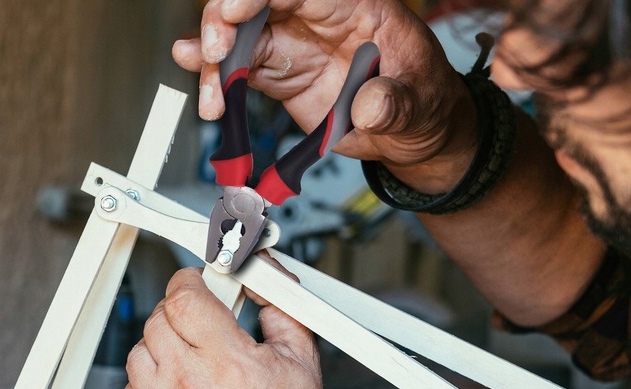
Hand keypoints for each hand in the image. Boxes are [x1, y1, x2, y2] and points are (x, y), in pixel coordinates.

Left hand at [116, 268, 327, 388]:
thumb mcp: (302, 366)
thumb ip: (280, 311)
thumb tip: (258, 282)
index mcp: (231, 367)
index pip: (184, 299)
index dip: (187, 284)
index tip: (193, 286)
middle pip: (157, 322)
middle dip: (177, 315)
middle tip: (197, 326)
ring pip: (137, 355)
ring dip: (161, 351)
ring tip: (189, 367)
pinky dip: (146, 388)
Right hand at [173, 0, 477, 191]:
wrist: (410, 134)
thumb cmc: (422, 103)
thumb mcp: (420, 102)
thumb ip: (395, 103)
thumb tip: (370, 106)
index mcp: (354, 5)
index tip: (234, 11)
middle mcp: (317, 18)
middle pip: (258, 2)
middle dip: (226, 20)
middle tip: (216, 52)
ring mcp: (296, 45)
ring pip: (241, 35)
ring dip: (216, 58)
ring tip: (208, 91)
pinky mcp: (282, 75)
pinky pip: (243, 71)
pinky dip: (221, 84)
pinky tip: (208, 95)